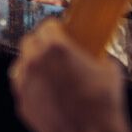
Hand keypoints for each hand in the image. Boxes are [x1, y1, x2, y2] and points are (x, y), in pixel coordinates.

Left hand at [10, 20, 130, 131]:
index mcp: (56, 47)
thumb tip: (98, 56)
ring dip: (33, 64)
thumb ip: (97, 56)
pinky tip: (47, 92)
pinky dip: (32, 86)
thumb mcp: (109, 70)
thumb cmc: (102, 106)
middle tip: (54, 52)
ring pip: (23, 63)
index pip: (48, 25)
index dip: (57, 28)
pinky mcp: (22, 101)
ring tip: (50, 72)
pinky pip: (22, 86)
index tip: (61, 32)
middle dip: (41, 44)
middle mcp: (36, 61)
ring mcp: (26, 82)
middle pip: (30, 41)